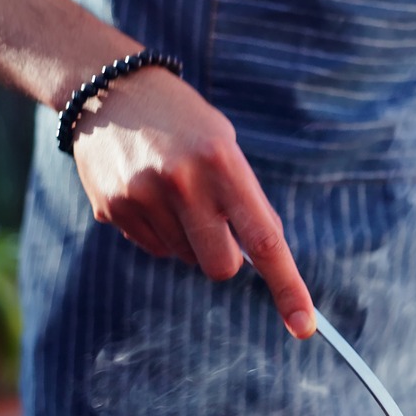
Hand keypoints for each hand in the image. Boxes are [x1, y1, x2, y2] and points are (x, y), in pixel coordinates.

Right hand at [70, 68, 315, 337]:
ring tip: (173, 191)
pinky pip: (153, 248)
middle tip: (213, 221)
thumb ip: (247, 201)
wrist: (111, 90)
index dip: (287, 285)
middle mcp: (182, 183)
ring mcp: (142, 197)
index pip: (263, 239)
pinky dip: (160, 230)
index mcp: (222, 163)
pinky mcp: (112, 209)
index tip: (304, 324)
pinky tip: (148, 193)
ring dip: (188, 238)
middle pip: (219, 267)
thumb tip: (264, 259)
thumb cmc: (185, 124)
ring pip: (184, 258)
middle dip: (224, 257)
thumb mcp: (226, 147)